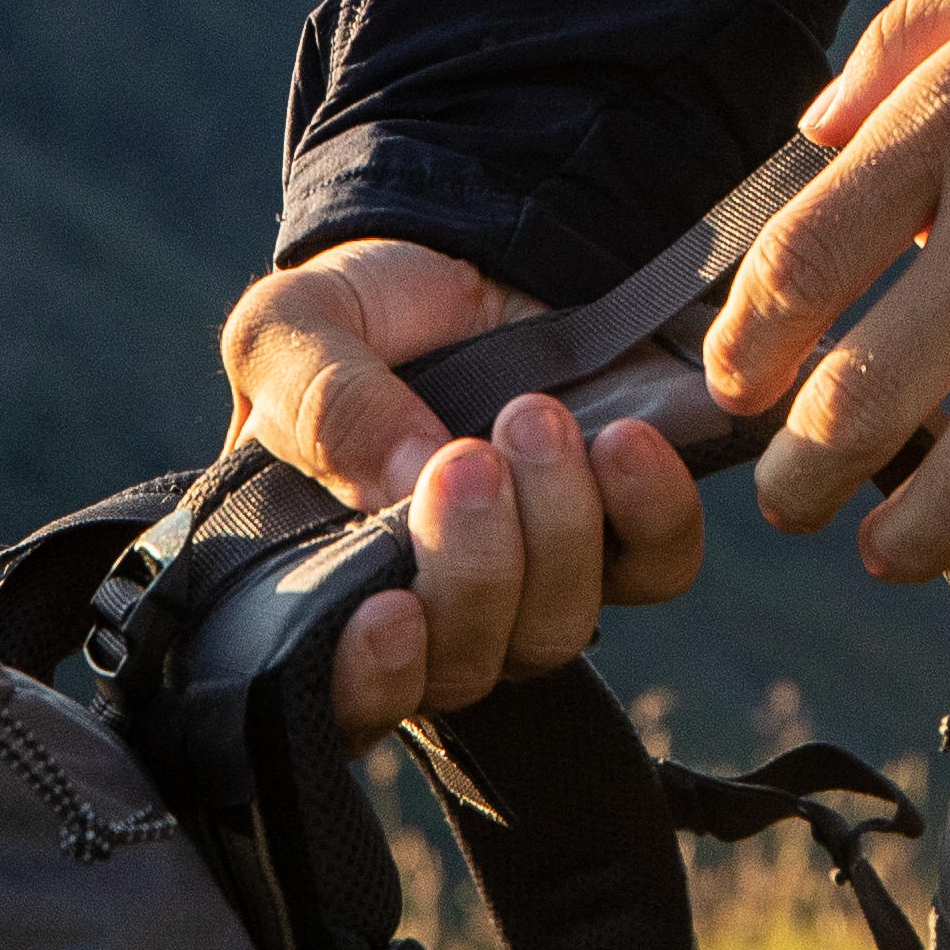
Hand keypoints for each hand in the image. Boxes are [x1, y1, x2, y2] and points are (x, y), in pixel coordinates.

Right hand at [222, 237, 705, 751]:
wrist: (460, 252)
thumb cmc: (356, 314)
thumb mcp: (293, 330)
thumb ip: (321, 404)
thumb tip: (405, 478)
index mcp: (332, 584)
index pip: (348, 698)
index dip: (371, 684)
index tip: (390, 612)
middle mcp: (436, 609)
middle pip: (467, 665)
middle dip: (473, 570)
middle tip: (469, 459)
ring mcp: (532, 581)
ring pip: (557, 627)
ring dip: (555, 529)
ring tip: (534, 418)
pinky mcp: (619, 534)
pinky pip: (656, 567)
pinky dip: (648, 513)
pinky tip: (623, 442)